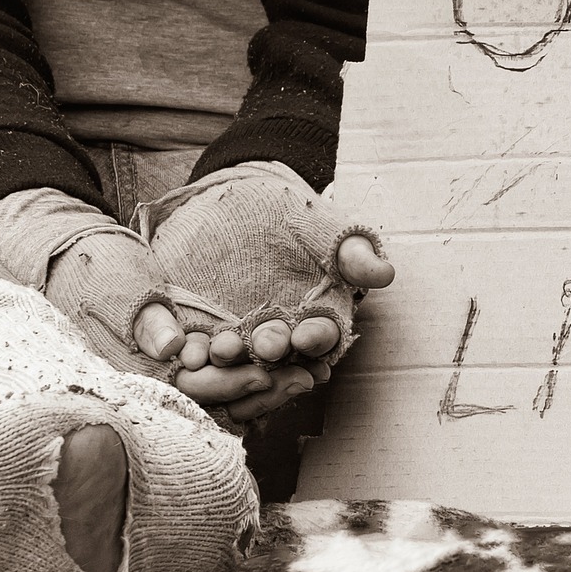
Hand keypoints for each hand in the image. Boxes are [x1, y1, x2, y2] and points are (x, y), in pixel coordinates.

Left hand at [147, 162, 393, 420]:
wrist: (229, 204)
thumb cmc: (285, 215)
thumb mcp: (319, 225)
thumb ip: (350, 250)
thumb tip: (385, 273)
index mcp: (313, 323)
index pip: (320, 338)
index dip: (315, 339)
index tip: (308, 335)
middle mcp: (277, 343)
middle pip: (278, 360)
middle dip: (271, 353)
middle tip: (264, 345)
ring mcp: (236, 344)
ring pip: (237, 367)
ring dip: (230, 363)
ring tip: (221, 349)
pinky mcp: (198, 337)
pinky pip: (196, 355)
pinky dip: (191, 356)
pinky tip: (185, 352)